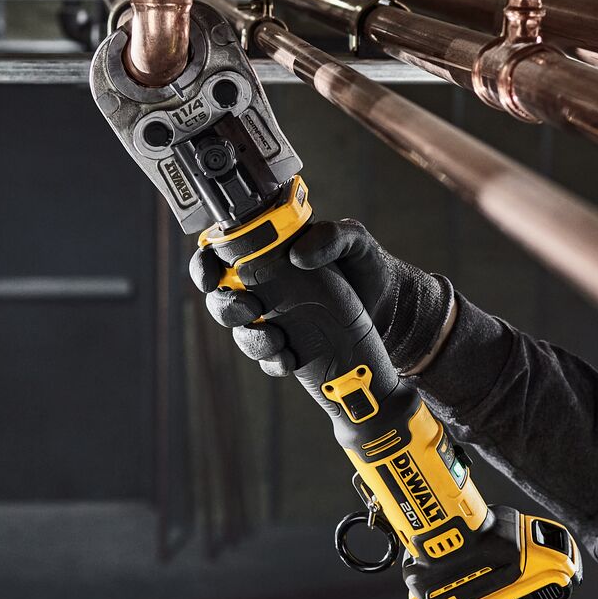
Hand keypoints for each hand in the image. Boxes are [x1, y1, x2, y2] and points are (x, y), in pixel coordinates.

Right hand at [189, 219, 452, 376]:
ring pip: (241, 334)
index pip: (219, 256)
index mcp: (268, 255)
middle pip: (220, 300)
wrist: (394, 307)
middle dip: (226, 308)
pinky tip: (290, 360)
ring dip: (251, 340)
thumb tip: (297, 255)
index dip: (203, 266)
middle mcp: (265, 288)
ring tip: (277, 340)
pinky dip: (274, 363)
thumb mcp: (356, 241)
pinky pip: (269, 360)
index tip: (211, 276)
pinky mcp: (291, 347)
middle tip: (252, 309)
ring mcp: (276, 320)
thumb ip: (331, 235)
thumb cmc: (368, 266)